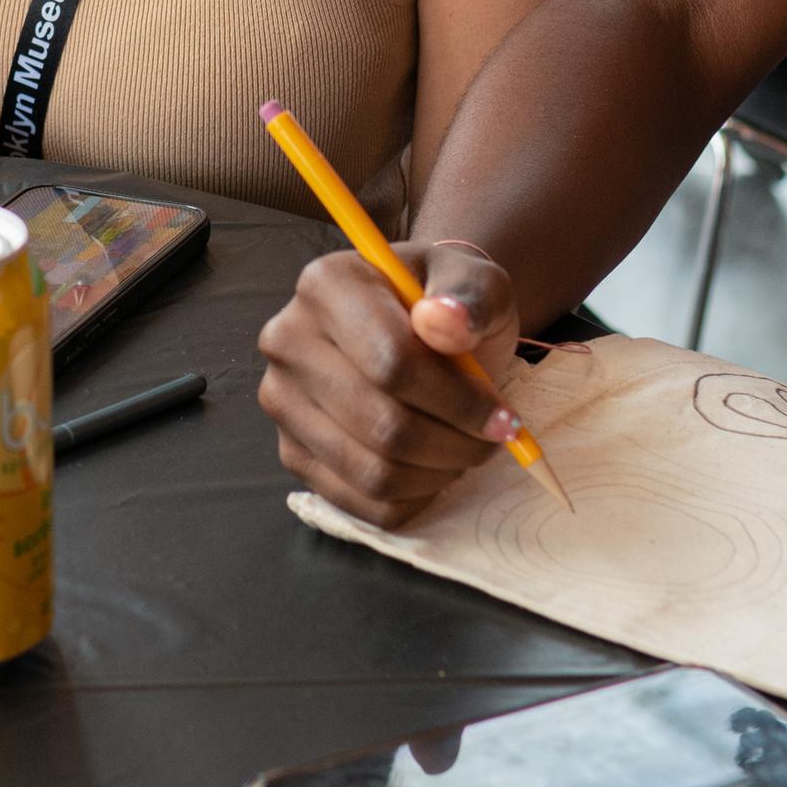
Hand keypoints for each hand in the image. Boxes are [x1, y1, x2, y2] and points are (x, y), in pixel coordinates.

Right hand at [253, 239, 522, 524]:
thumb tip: (444, 322)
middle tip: (494, 439)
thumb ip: (469, 297)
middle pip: (381, 424)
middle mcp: (286, 341)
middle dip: (454, 443)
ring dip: (438, 473)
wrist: (424, 323)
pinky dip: (412, 497)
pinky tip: (434, 466)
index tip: (504, 417)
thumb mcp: (477, 283)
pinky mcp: (291, 451)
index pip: (392, 363)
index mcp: (326, 286)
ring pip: (372, 471)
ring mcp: (283, 401)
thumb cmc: (450, 303)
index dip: (458, 401)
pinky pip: (360, 502)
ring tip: (465, 449)